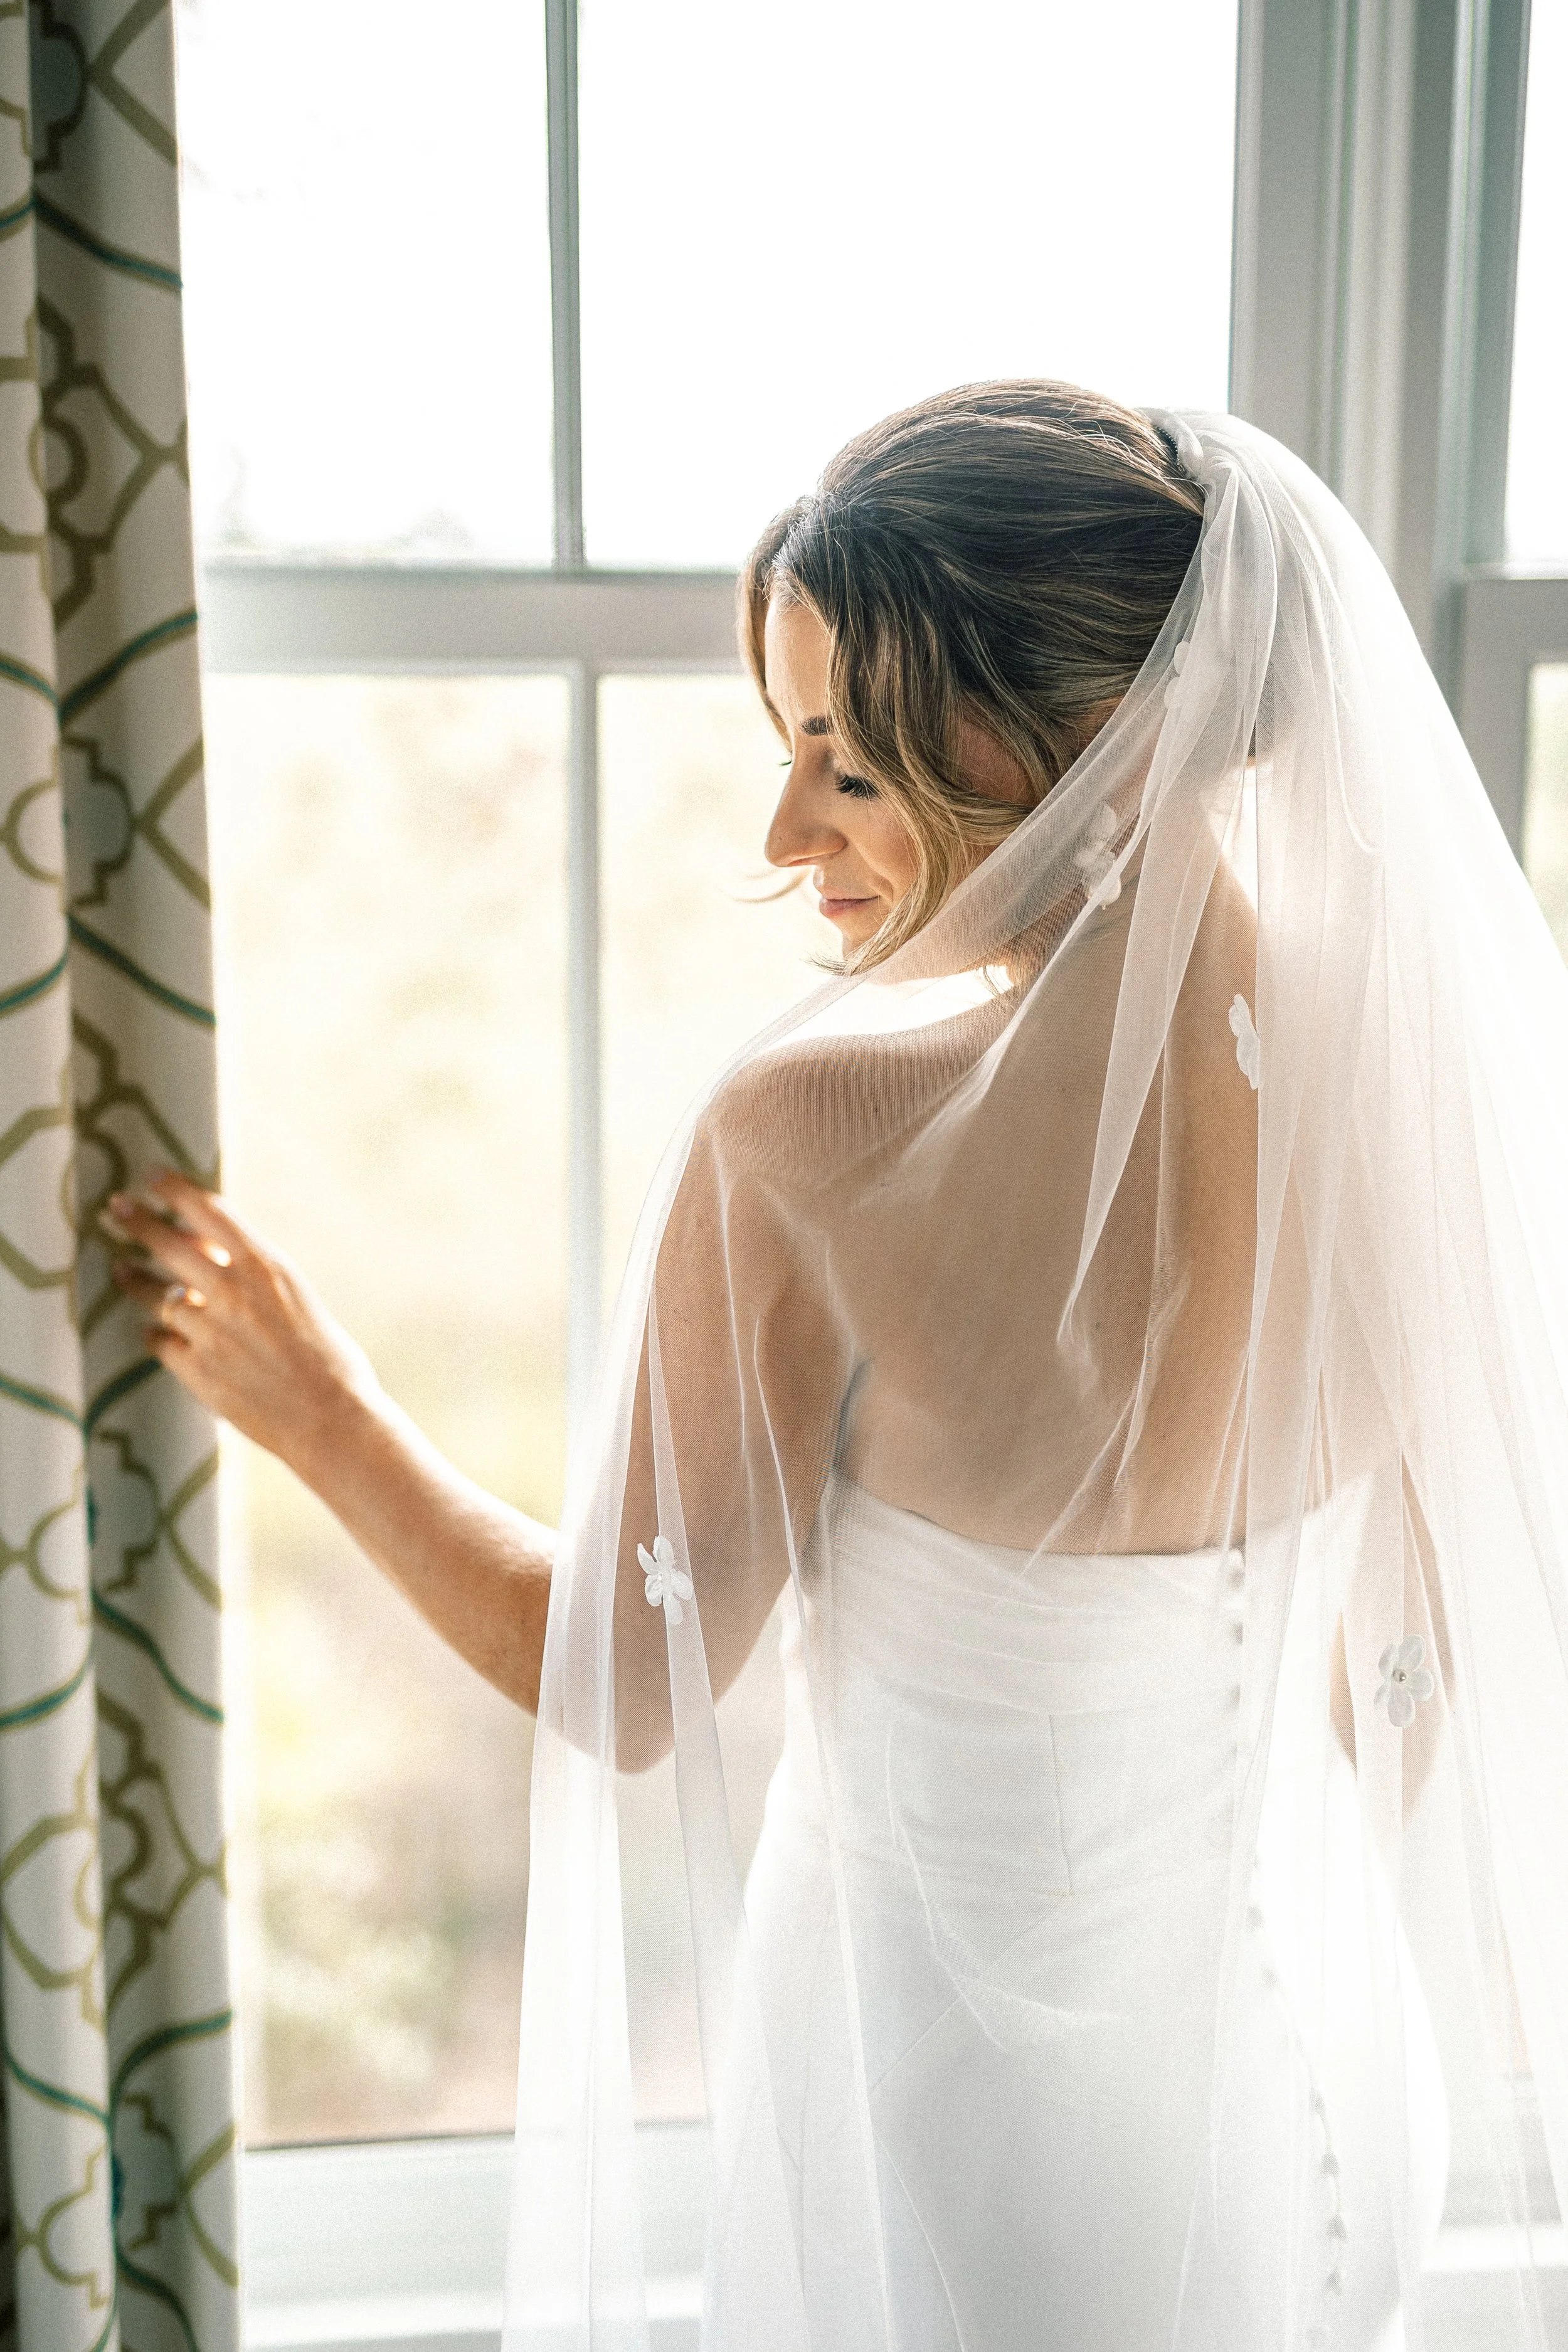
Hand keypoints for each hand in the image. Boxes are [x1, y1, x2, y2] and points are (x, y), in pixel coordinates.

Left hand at [104, 1170, 381, 1477]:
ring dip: (135, 1279)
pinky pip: (160, 1342)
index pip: (209, 1211)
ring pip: (156, 1294)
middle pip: (169, 1244)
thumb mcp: (297, 1298)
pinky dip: (156, 1334)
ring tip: (121, 1269)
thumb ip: (254, 1276)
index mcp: (266, 1266)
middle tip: (115, 1207)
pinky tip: (153, 1333)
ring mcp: (209, 1330)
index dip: (175, 1189)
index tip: (152, 1175)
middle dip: (137, 1221)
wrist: (331, 1418)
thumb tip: (212, 1253)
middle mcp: (232, 1291)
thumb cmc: (330, 1359)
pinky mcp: (196, 1369)